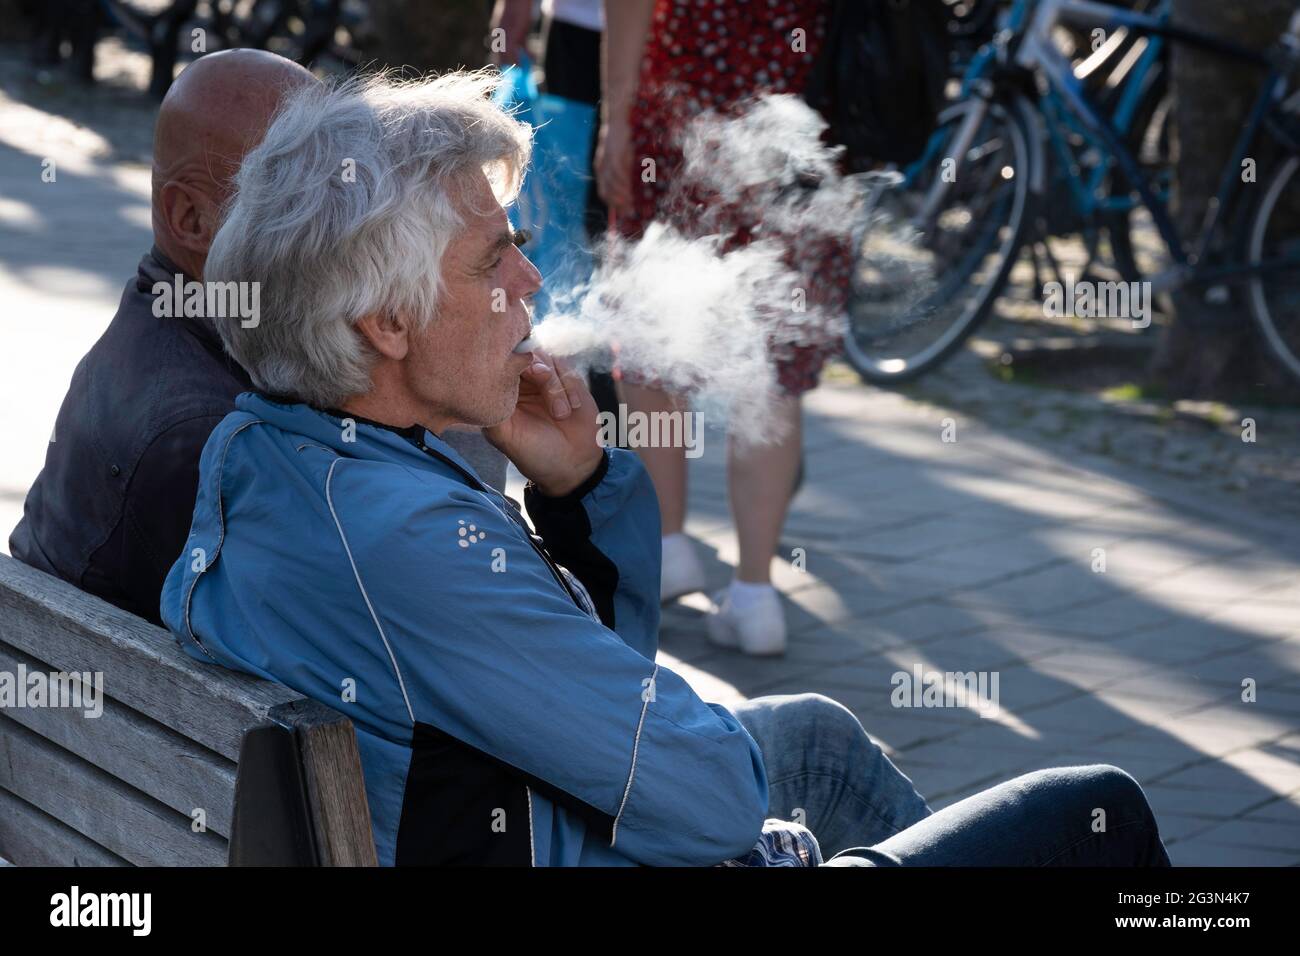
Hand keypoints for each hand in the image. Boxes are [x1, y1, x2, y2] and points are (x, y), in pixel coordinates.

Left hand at [485, 351, 603, 496]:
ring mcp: (547, 381)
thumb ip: (493, 410)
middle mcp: (523, 383)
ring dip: (556, 386)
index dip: (509, 359)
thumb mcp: (506, 437)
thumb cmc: (535, 455)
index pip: (500, 363)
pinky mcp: (569, 382)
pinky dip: (571, 388)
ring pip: (549, 359)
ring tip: (562, 414)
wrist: (573, 467)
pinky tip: (572, 410)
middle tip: (542, 377)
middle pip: (526, 353)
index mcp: (502, 392)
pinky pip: (569, 370)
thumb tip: (485, 382)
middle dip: (537, 367)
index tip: (520, 371)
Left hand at [594, 115, 634, 216]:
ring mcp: (607, 161)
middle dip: (617, 204)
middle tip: (629, 213)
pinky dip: (624, 183)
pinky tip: (630, 189)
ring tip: (631, 203)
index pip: (604, 192)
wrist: (618, 117)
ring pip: (612, 184)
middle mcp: (601, 167)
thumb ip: (624, 171)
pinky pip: (618, 173)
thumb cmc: (622, 138)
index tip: (624, 213)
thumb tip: (631, 187)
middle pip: (606, 191)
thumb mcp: (622, 157)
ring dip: (621, 196)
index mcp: (601, 168)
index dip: (613, 205)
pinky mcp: (614, 154)